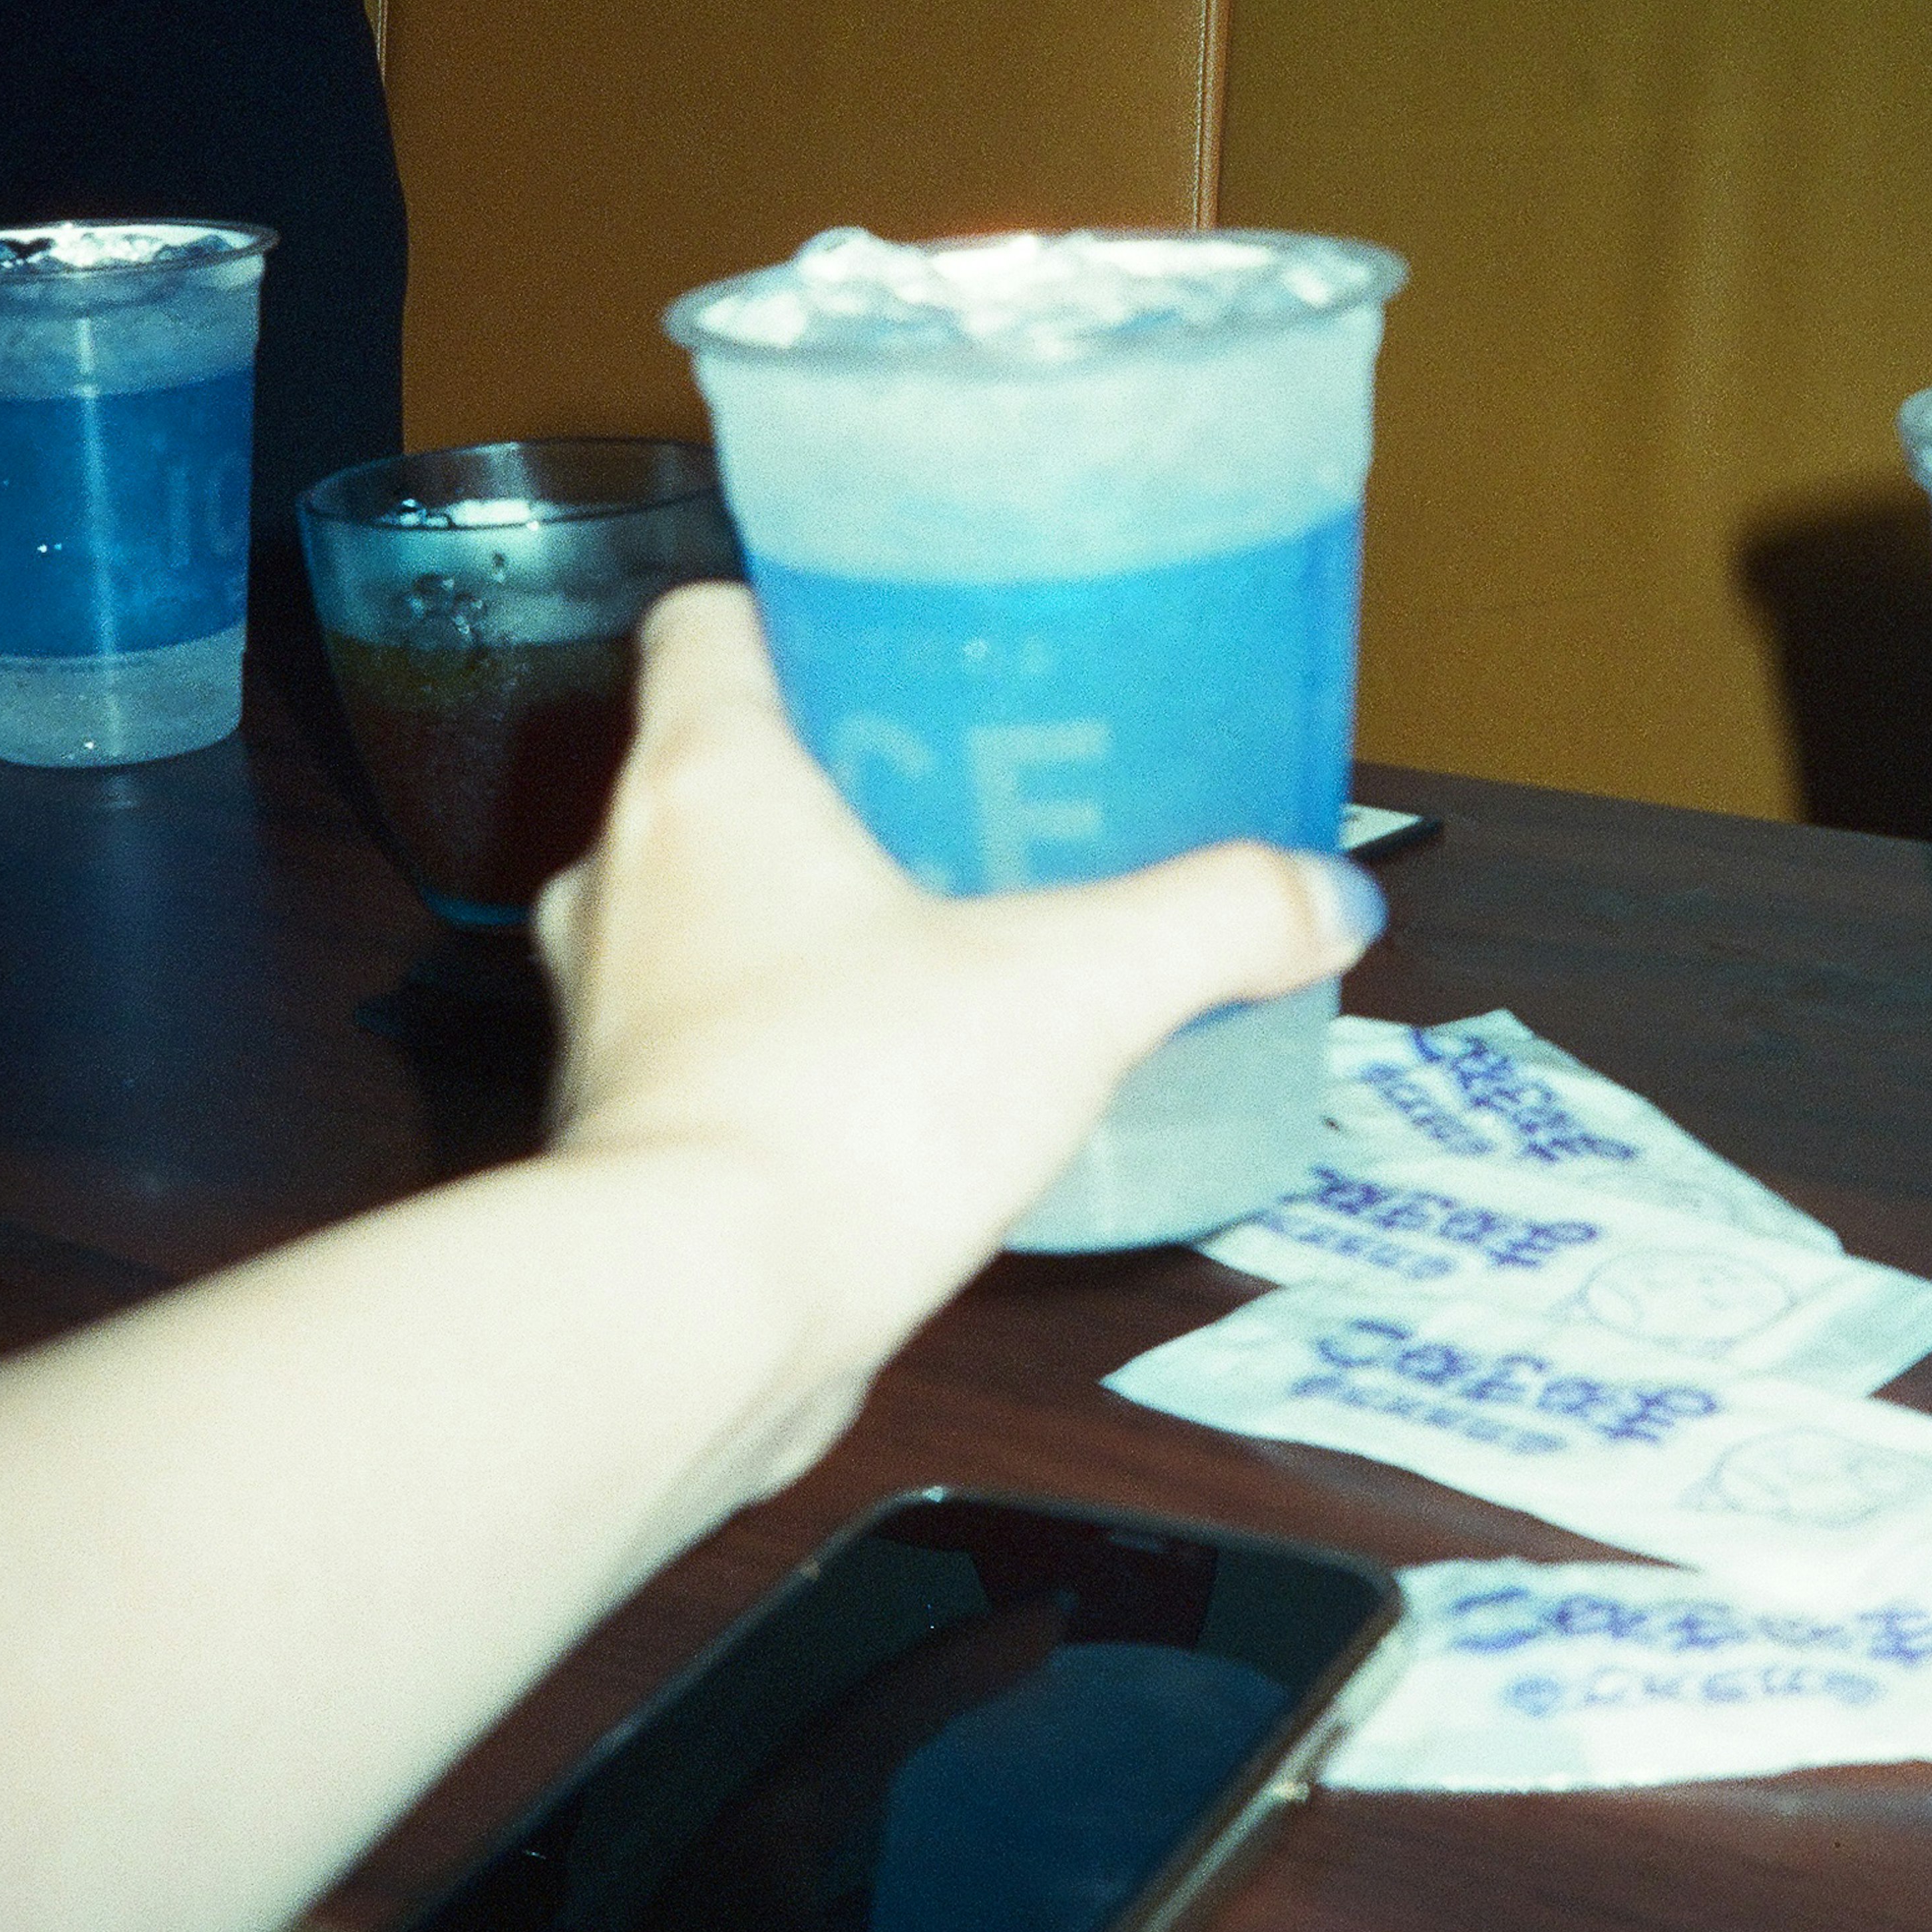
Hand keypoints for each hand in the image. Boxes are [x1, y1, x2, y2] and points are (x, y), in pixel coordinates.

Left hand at [535, 585, 1379, 1493]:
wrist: (698, 1321)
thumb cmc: (850, 1104)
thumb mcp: (1073, 988)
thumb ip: (1210, 922)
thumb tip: (1327, 897)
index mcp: (701, 780)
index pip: (701, 624)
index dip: (791, 610)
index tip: (893, 639)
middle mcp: (620, 877)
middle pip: (714, 769)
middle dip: (837, 778)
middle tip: (973, 797)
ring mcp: (604, 1010)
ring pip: (701, 913)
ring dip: (801, 917)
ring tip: (945, 941)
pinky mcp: (624, 1130)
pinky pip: (707, 1041)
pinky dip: (783, 1040)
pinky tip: (893, 1084)